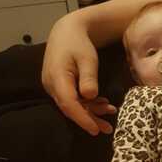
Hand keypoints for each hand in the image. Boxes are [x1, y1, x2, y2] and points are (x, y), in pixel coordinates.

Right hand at [42, 15, 115, 134]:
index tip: (94, 130)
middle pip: (70, 108)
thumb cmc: (78, 43)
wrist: (67, 31)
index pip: (69, 103)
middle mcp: (51, 85)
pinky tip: (103, 104)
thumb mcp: (87, 58)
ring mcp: (54, 86)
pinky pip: (72, 99)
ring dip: (91, 111)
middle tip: (107, 129)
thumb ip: (88, 77)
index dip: (82, 118)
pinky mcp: (59, 86)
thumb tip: (90, 96)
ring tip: (110, 113)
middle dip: (89, 119)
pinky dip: (88, 103)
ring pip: (72, 105)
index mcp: (56, 77)